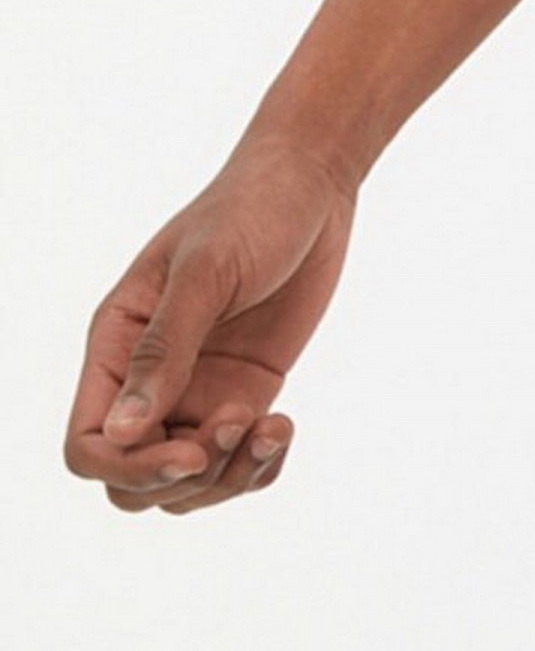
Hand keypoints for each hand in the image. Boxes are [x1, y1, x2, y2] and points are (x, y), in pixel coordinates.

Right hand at [63, 129, 359, 513]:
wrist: (309, 185)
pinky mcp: (244, 394)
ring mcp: (197, 391)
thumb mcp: (206, 272)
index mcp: (117, 345)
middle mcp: (148, 379)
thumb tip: (120, 434)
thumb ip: (165, 349)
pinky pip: (235, 465)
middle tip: (242, 420)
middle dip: (184, 478)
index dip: (129, 468)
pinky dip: (258, 468)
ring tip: (274, 425)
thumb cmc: (249, 210)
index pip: (88, 444)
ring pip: (186, 487)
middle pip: (133, 481)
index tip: (192, 455)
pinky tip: (285, 428)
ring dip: (228, 478)